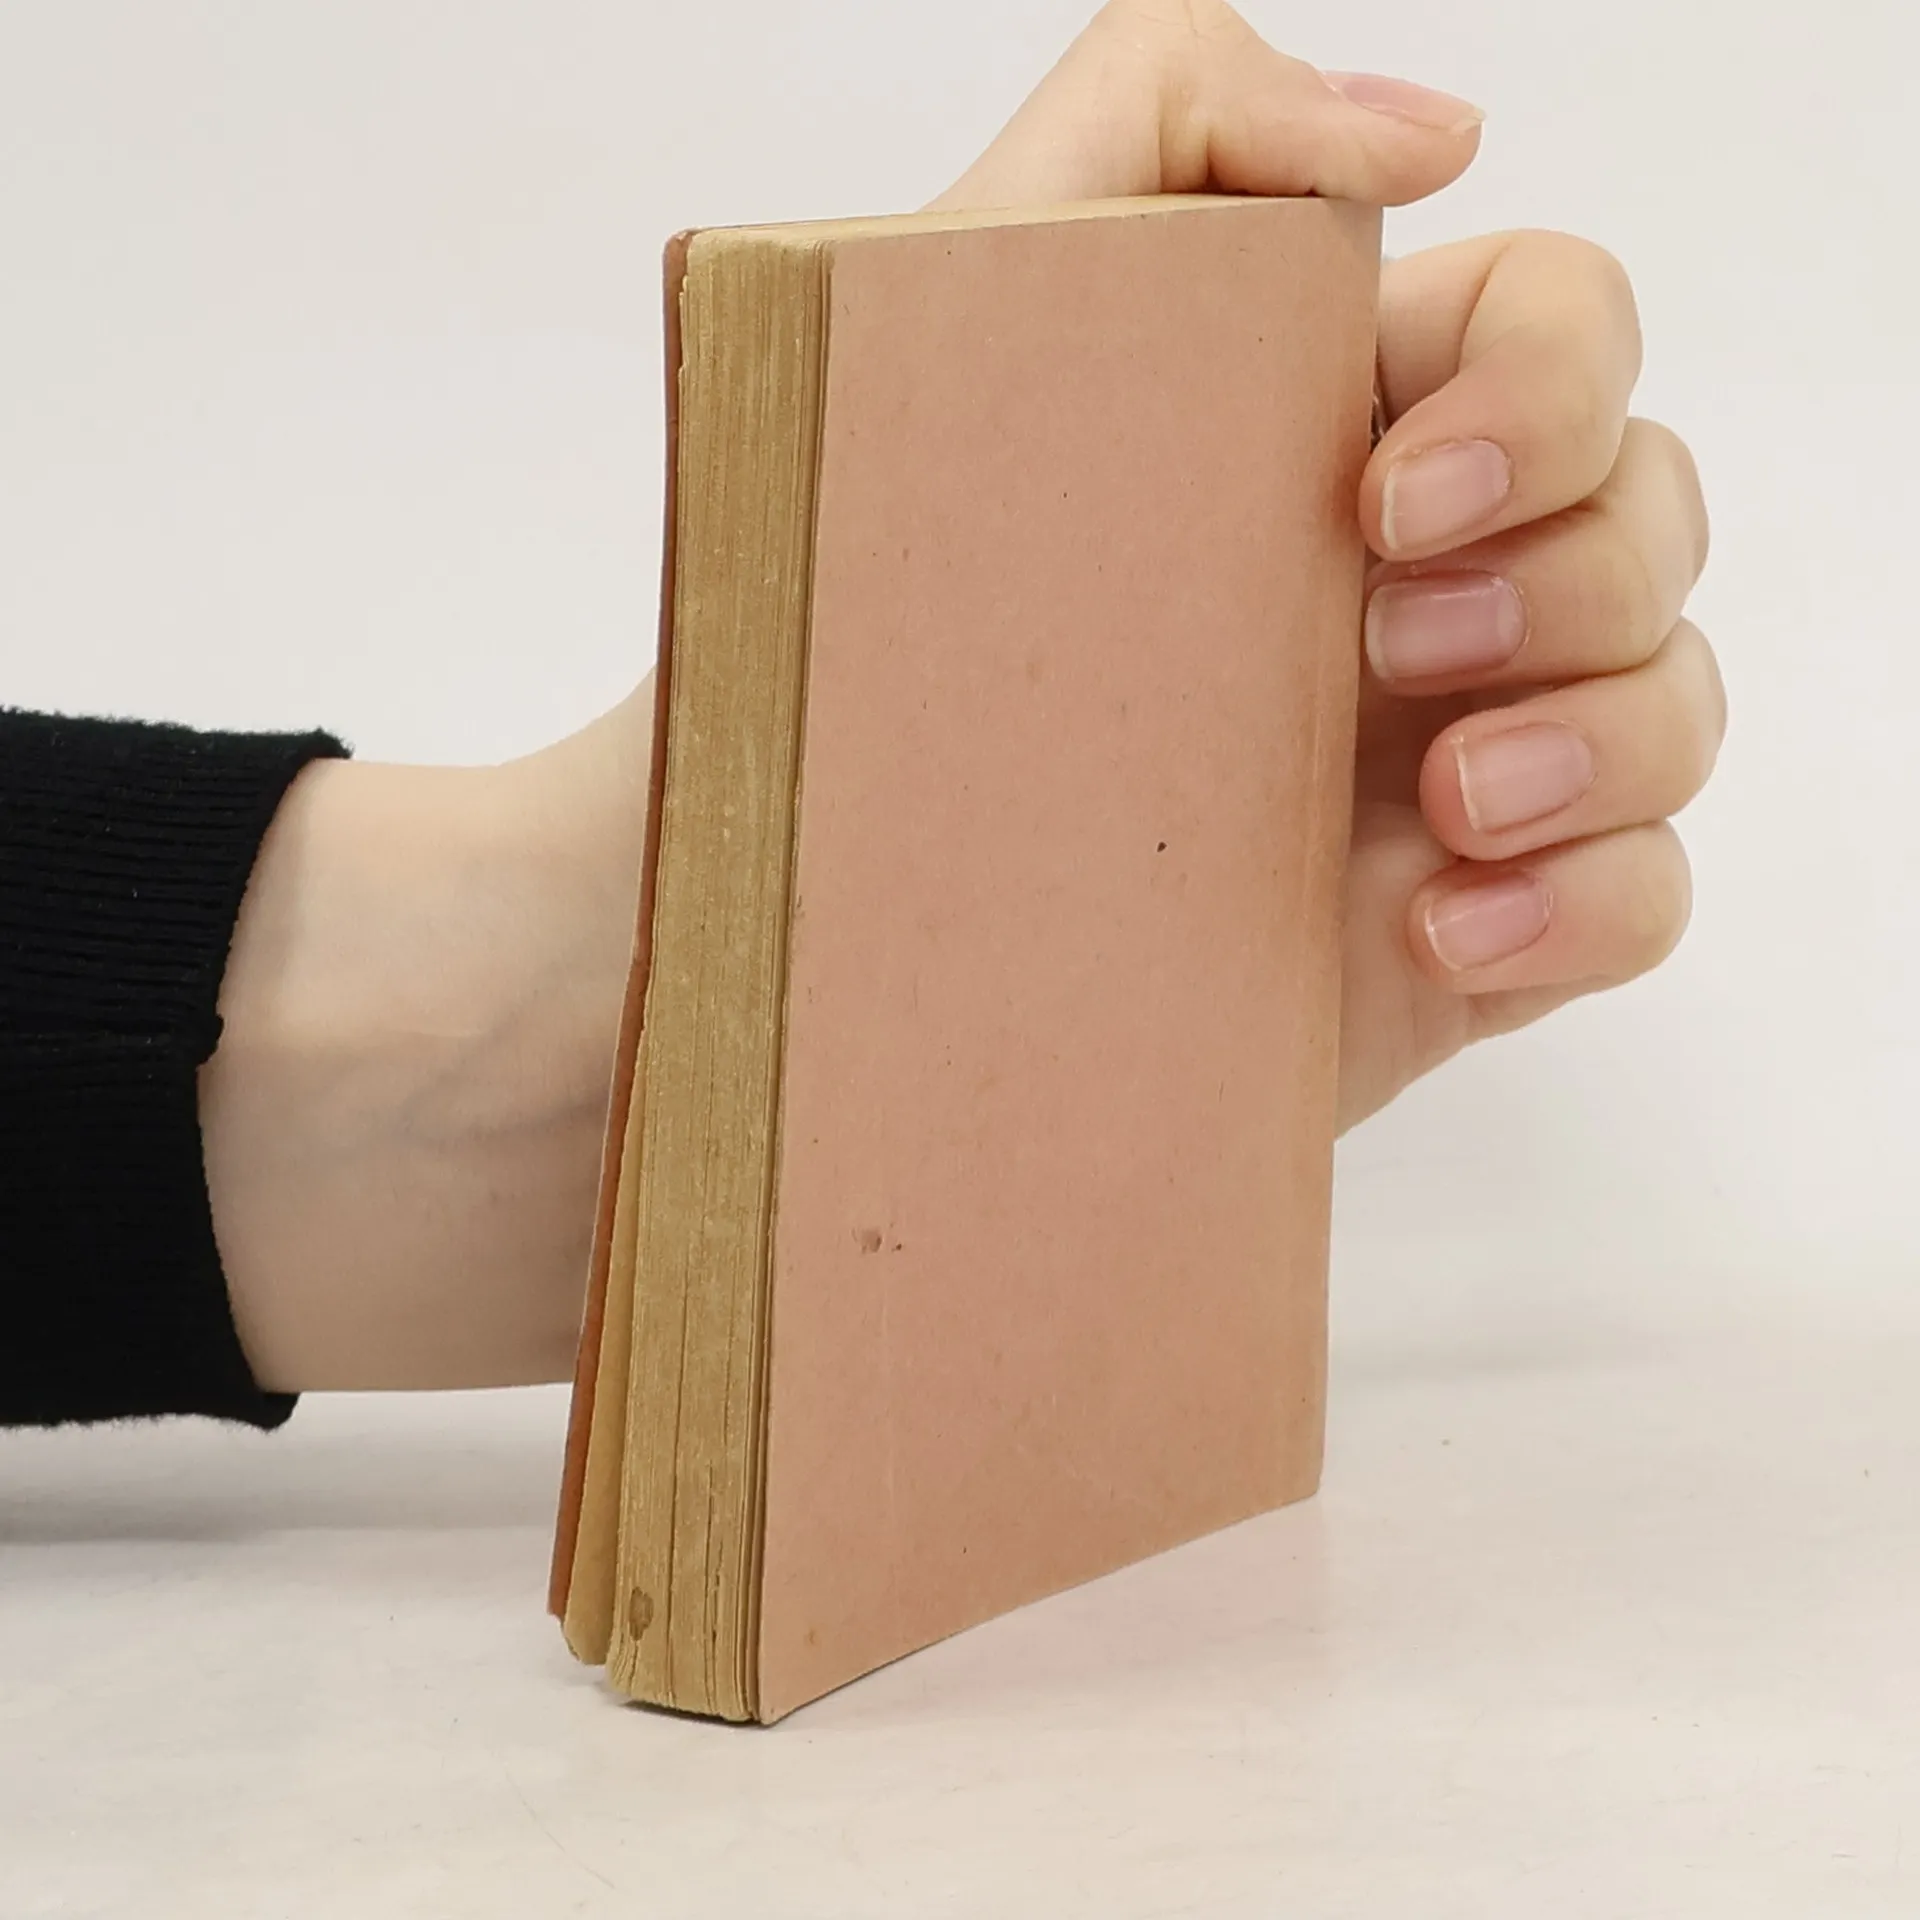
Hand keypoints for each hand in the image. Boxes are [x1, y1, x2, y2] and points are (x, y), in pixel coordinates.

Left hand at [933, 0, 1720, 1133]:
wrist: (815, 905)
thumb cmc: (861, 622)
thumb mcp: (948, 316)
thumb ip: (1158, 123)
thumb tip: (1433, 140)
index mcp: (1331, 435)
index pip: (1559, 331)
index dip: (1542, 390)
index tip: (1384, 492)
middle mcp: (1416, 586)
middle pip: (1649, 509)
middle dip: (1569, 570)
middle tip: (1381, 649)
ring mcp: (1449, 767)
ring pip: (1672, 701)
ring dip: (1606, 737)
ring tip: (1443, 802)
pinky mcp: (1451, 933)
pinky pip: (1638, 898)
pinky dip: (1586, 906)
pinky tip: (1440, 929)